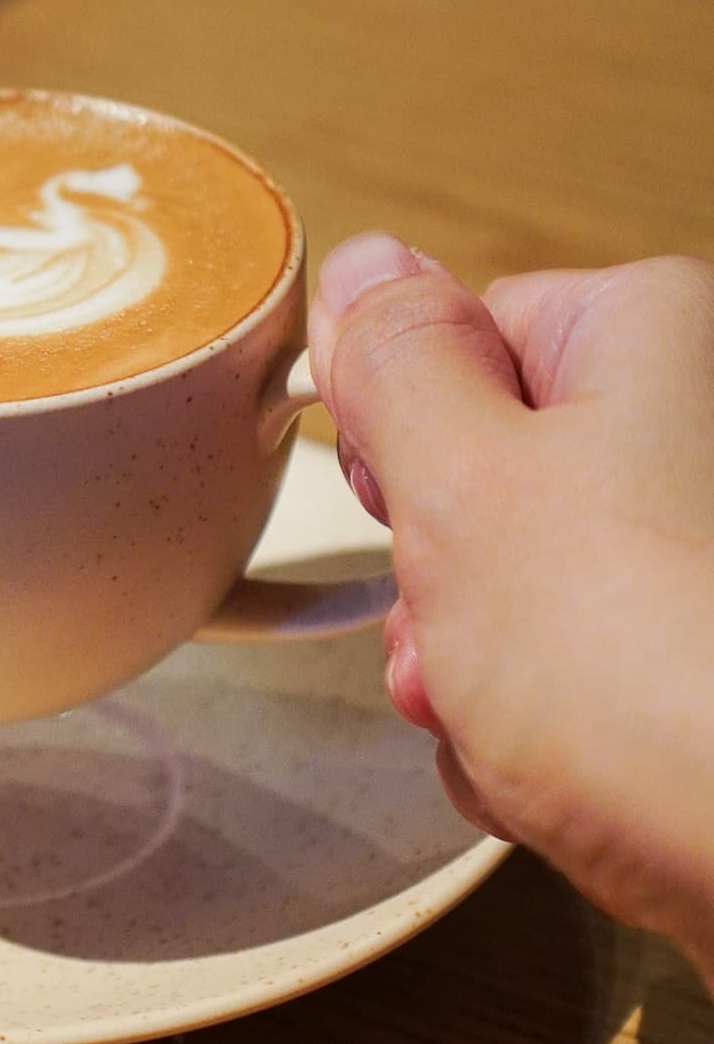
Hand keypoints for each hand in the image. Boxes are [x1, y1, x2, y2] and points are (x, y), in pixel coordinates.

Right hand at [308, 236, 713, 984]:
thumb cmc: (656, 680)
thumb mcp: (465, 488)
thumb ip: (396, 367)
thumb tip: (365, 265)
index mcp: (656, 339)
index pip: (462, 342)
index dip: (403, 440)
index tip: (404, 512)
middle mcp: (703, 431)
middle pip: (488, 480)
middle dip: (439, 587)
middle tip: (453, 643)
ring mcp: (705, 554)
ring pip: (523, 590)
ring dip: (476, 673)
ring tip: (510, 728)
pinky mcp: (705, 660)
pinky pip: (583, 671)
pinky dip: (545, 729)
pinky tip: (565, 778)